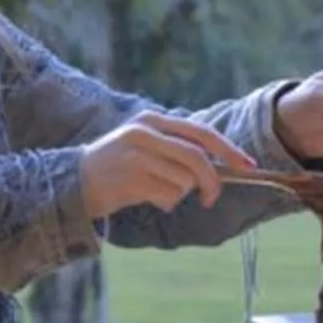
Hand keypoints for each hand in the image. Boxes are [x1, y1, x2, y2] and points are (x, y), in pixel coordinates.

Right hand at [80, 111, 262, 222]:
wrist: (73, 181)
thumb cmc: (117, 166)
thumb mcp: (145, 144)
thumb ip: (176, 147)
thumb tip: (220, 163)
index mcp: (152, 121)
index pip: (200, 133)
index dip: (229, 150)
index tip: (249, 166)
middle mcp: (145, 134)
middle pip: (197, 159)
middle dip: (211, 181)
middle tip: (210, 198)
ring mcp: (137, 156)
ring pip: (184, 181)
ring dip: (178, 194)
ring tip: (156, 191)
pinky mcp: (131, 179)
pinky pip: (168, 196)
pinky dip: (165, 202)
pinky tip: (147, 198)